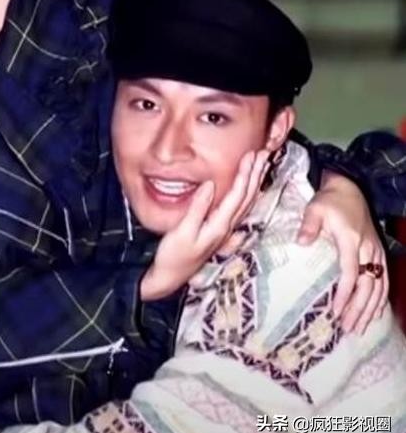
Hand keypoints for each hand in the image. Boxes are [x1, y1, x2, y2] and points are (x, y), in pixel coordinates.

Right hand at [141, 150, 269, 299]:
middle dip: (255, 175)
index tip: (251, 156)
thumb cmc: (173, 256)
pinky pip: (239, 210)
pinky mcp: (218, 233)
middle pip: (247, 198)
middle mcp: (226, 228)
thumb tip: (210, 185)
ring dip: (254, 183)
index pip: (237, 196)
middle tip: (263, 153)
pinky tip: (249, 192)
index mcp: (218, 225)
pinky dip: (246, 197)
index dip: (246, 175)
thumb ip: (197, 208)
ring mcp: (224, 232)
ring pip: (246, 204)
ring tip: (259, 166)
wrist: (169, 278)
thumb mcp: (182, 231)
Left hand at [296, 172, 387, 333]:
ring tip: (358, 328)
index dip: (345, 294)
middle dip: (358, 309)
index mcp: (351, 240)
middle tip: (347, 329)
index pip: (350, 272)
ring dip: (370, 309)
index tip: (335, 311)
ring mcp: (375, 252)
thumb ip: (308, 226)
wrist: (349, 188)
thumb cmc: (329, 201)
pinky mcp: (378, 253)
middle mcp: (367, 249)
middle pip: (367, 285)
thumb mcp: (315, 209)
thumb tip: (300, 243)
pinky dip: (380, 299)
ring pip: (378, 286)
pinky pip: (384, 280)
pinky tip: (374, 314)